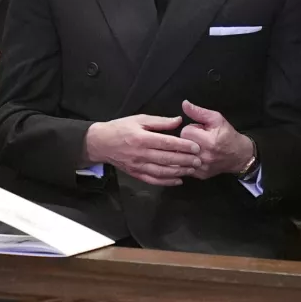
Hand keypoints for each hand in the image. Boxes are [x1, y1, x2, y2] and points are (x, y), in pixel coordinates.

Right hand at [84, 115, 201, 186]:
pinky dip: (167, 182)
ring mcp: (138, 166)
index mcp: (142, 138)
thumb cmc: (121, 128)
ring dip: (179, 172)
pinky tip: (178, 180)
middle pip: (167, 159)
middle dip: (185, 160)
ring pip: (162, 172)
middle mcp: (141, 154)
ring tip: (192, 170)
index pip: (166, 143)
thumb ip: (160, 121)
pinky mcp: (136, 174)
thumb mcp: (140, 119)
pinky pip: (153, 180)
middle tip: (199, 160)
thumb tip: (178, 120)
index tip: (196, 147)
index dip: (183, 146)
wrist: (101, 143)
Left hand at [179, 100, 253, 179]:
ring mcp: (201, 168)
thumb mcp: (216, 119)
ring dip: (186, 151)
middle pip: (181, 145)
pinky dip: (188, 161)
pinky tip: (196, 157)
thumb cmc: (228, 135)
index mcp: (208, 141)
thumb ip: (199, 112)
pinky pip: (185, 167)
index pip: (185, 132)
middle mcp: (204, 156)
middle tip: (198, 139)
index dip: (191, 129)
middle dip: (187, 140)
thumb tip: (184, 104)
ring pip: (181, 157)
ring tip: (196, 147)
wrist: (239, 155)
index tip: (199, 131)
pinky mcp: (200, 175)